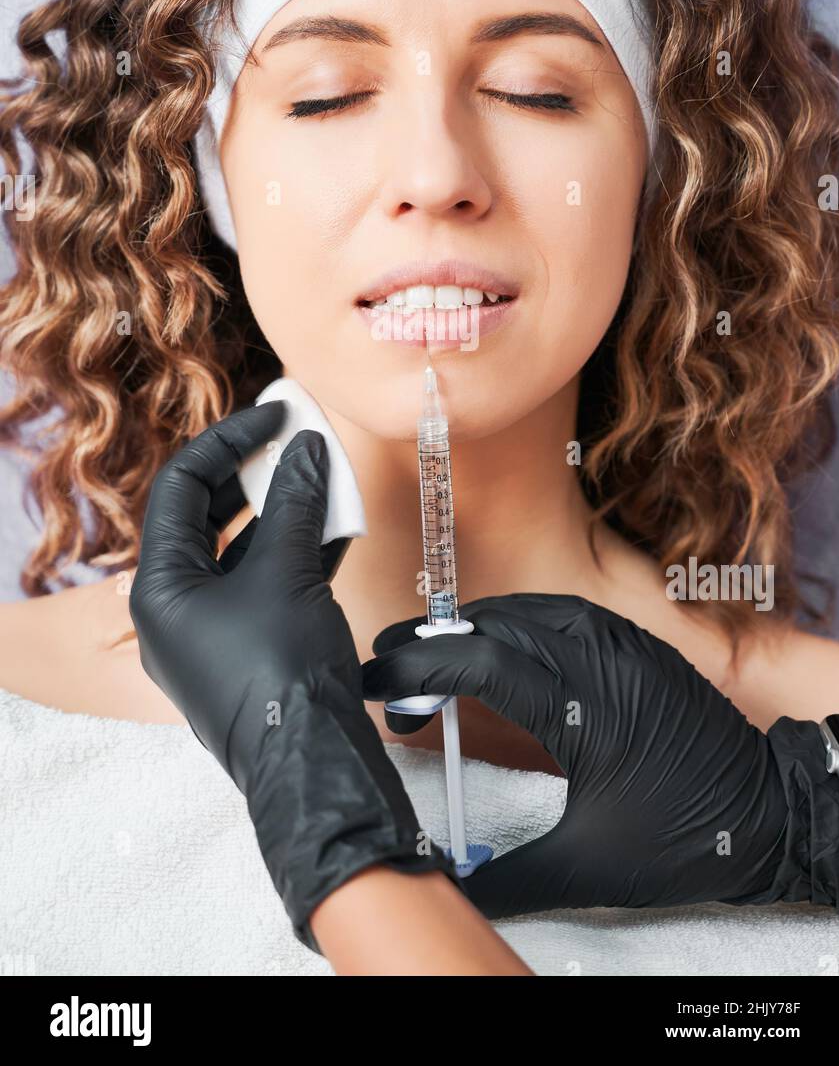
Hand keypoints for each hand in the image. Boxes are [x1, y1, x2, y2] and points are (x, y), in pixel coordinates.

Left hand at [130, 404, 458, 951]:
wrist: (312, 764)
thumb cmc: (281, 671)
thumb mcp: (288, 572)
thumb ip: (297, 503)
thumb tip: (309, 449)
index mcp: (160, 588)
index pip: (182, 488)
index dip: (230, 441)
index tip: (277, 414)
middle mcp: (176, 609)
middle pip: (207, 517)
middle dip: (255, 474)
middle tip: (295, 438)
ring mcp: (213, 633)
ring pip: (242, 551)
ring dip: (284, 512)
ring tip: (324, 476)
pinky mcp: (250, 651)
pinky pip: (267, 584)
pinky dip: (298, 552)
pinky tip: (339, 526)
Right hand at [362, 593, 838, 917]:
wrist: (768, 814)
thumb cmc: (685, 838)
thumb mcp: (589, 865)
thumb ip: (509, 875)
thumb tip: (447, 884)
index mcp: (586, 709)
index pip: (481, 663)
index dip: (418, 667)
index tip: (375, 679)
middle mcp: (603, 660)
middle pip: (496, 625)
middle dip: (433, 640)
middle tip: (388, 663)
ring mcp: (623, 644)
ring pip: (527, 610)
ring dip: (473, 627)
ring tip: (432, 657)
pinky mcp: (636, 644)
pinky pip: (561, 613)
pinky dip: (514, 624)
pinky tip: (493, 648)